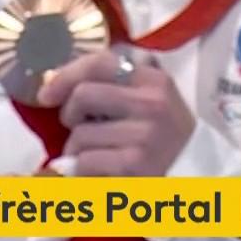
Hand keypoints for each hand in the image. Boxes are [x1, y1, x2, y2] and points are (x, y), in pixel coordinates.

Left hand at [40, 49, 196, 176]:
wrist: (194, 178)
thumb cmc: (162, 136)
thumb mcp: (150, 98)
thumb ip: (116, 80)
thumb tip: (56, 79)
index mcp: (154, 79)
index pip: (100, 62)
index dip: (65, 75)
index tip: (46, 92)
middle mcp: (153, 103)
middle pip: (83, 95)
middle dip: (70, 113)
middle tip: (76, 125)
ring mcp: (146, 135)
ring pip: (81, 133)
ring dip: (76, 148)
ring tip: (94, 153)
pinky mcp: (135, 166)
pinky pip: (85, 161)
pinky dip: (81, 169)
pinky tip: (95, 171)